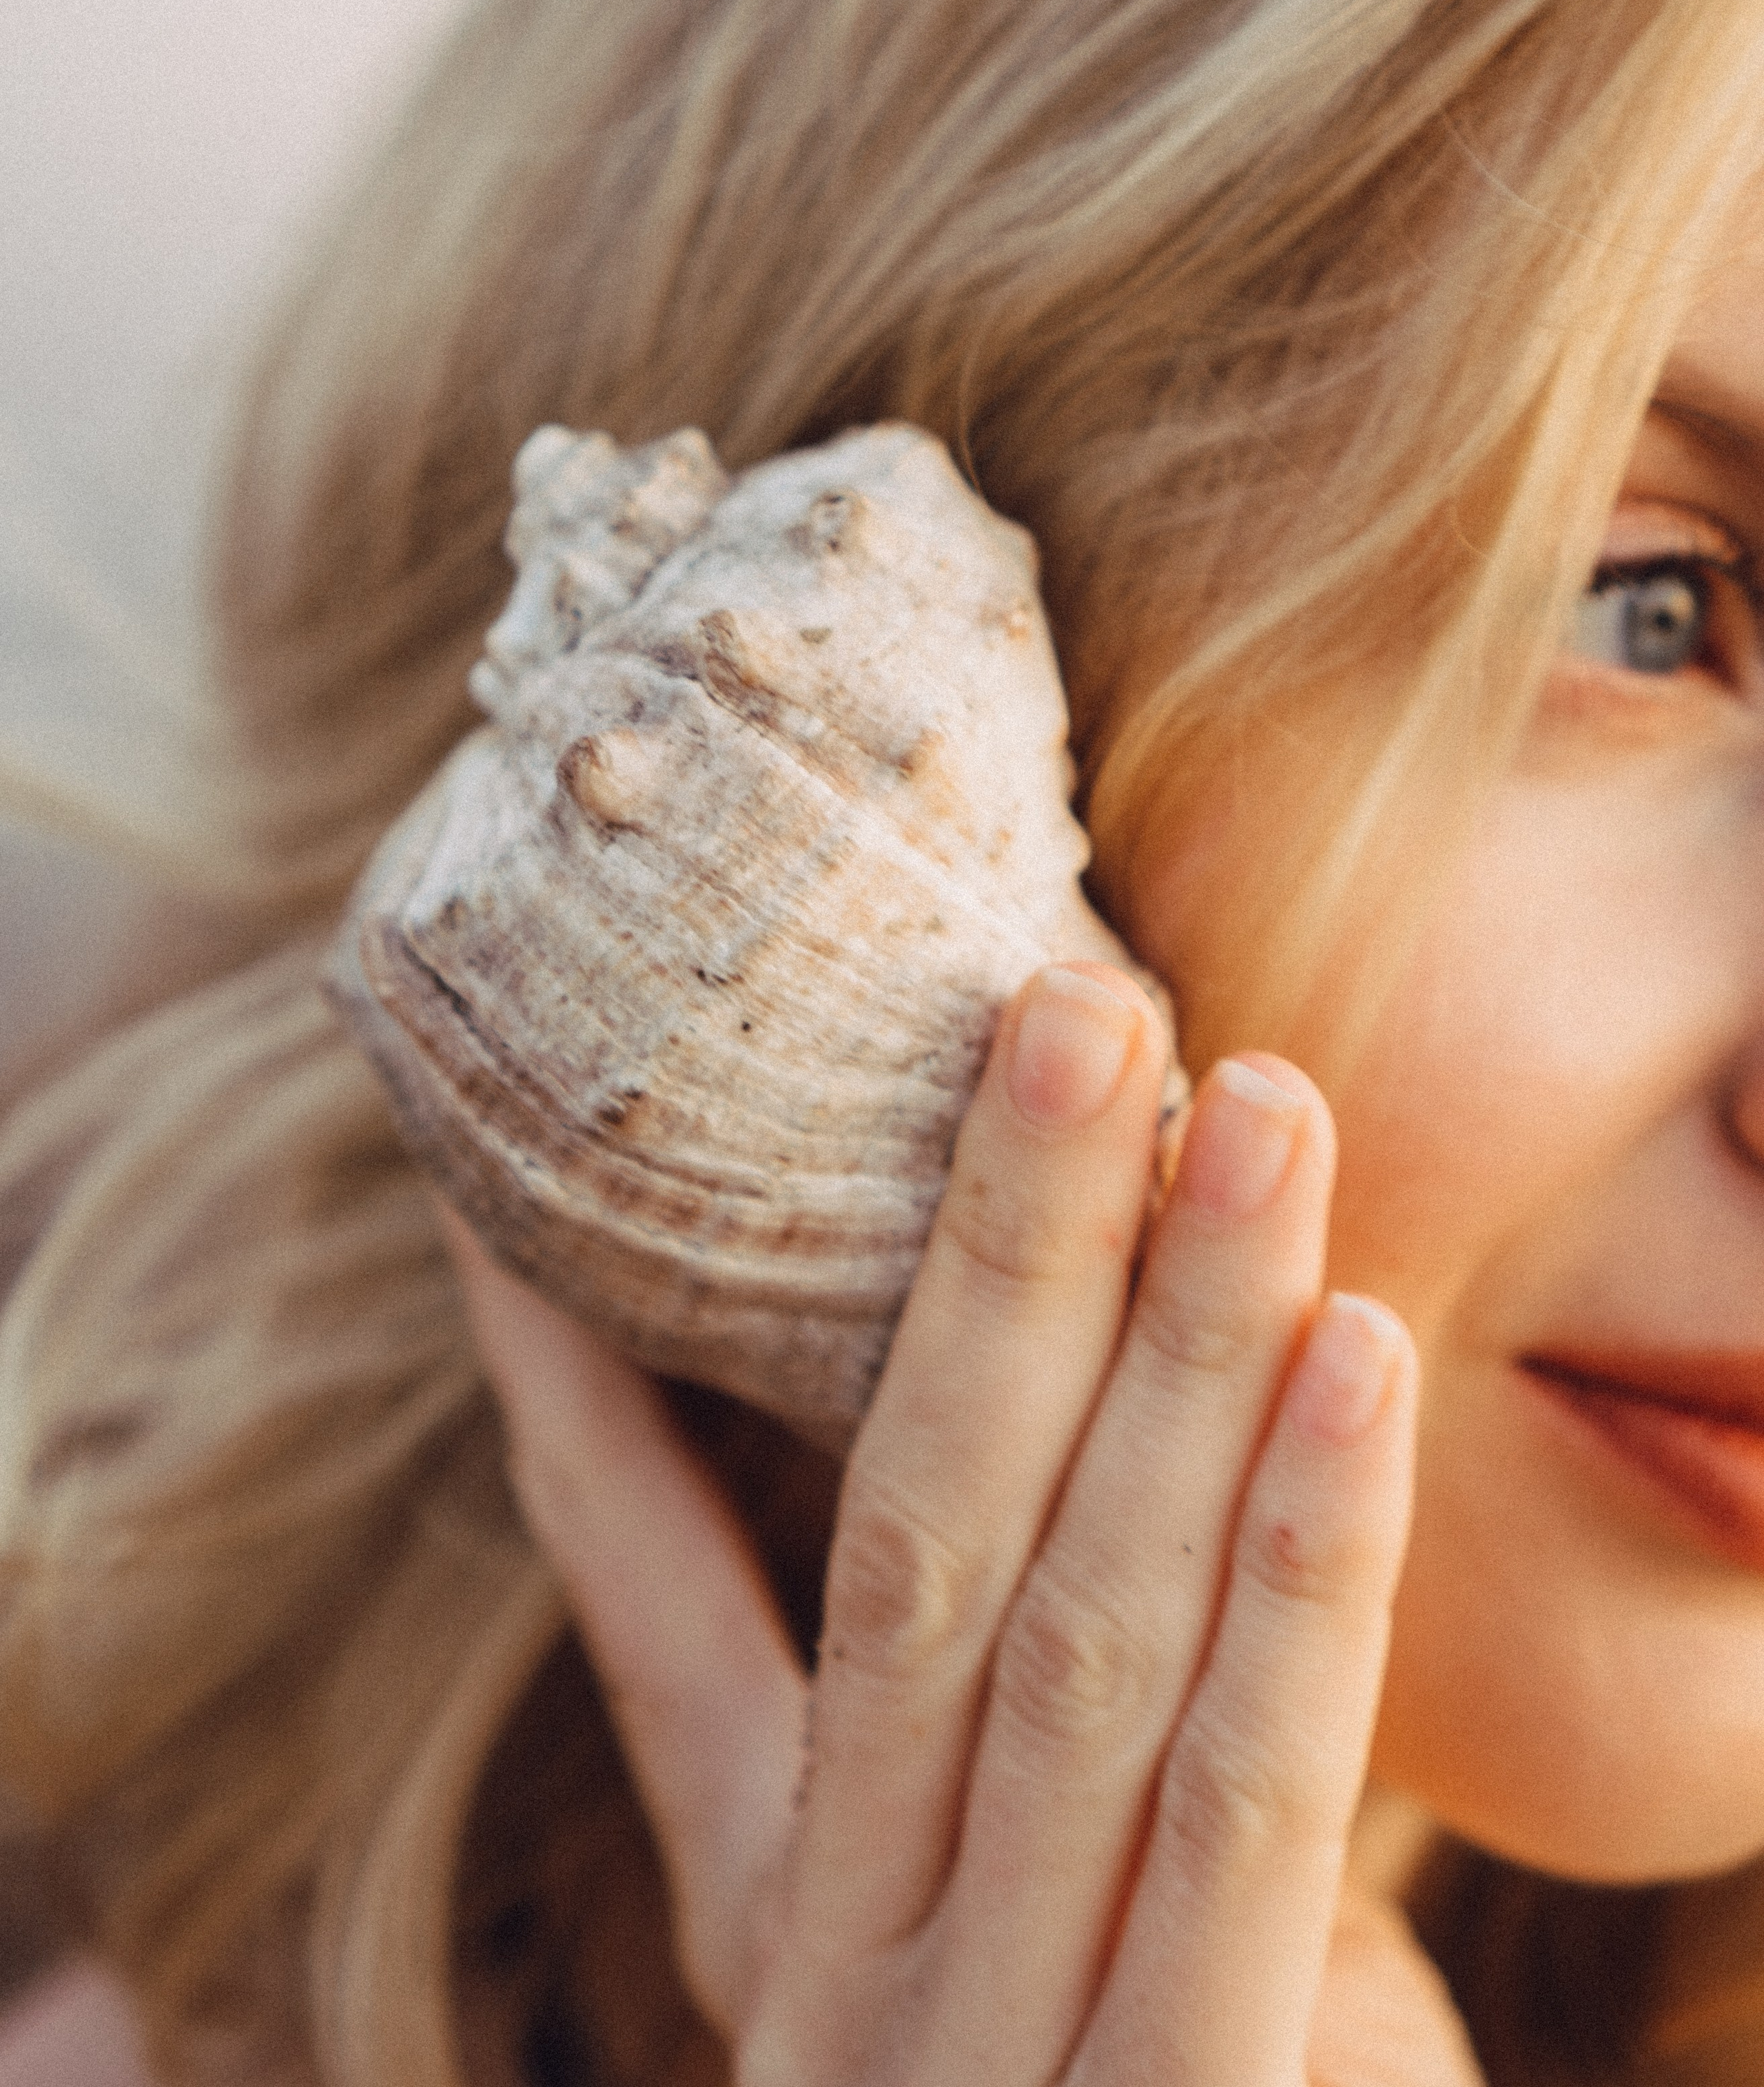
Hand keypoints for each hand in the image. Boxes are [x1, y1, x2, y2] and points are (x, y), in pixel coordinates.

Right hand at [442, 962, 1473, 2083]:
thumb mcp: (1032, 1973)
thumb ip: (1065, 1785)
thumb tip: (1138, 1505)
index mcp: (791, 1921)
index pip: (644, 1600)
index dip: (574, 1381)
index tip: (511, 1178)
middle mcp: (851, 1972)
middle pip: (913, 1538)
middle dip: (1000, 1248)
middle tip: (1064, 995)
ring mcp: (996, 2052)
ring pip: (1082, 1629)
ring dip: (1173, 1334)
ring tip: (1249, 1101)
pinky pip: (1253, 1808)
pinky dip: (1310, 1565)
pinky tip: (1355, 1352)